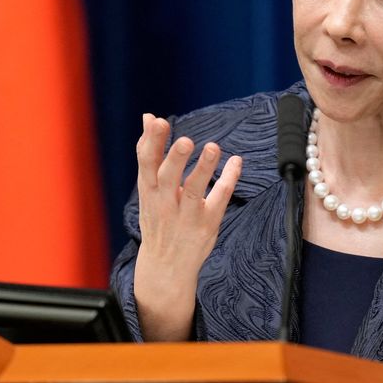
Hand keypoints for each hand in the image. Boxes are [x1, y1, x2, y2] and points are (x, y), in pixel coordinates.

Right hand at [132, 113, 241, 340]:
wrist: (164, 266)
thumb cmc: (157, 218)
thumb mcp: (148, 187)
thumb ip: (150, 152)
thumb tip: (147, 116)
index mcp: (148, 191)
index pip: (146, 163)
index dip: (150, 142)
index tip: (156, 121)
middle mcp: (164, 202)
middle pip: (167, 177)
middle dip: (175, 158)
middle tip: (186, 140)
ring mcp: (186, 215)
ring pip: (194, 190)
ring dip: (203, 169)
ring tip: (213, 147)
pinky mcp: (206, 224)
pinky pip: (219, 199)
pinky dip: (228, 179)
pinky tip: (236, 162)